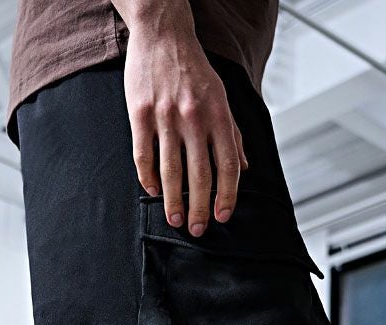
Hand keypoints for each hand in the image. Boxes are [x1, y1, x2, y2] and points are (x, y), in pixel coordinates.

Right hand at [116, 1, 248, 235]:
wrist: (162, 33)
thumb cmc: (193, 68)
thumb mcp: (221, 96)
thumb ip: (233, 133)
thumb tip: (244, 168)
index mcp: (218, 114)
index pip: (228, 164)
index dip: (227, 195)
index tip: (223, 216)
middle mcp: (194, 117)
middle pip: (200, 174)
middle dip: (200, 208)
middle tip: (198, 230)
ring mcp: (165, 116)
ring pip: (171, 170)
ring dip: (173, 201)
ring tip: (175, 220)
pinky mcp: (140, 113)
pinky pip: (144, 155)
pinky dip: (148, 177)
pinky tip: (152, 191)